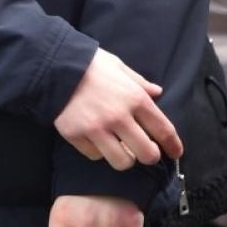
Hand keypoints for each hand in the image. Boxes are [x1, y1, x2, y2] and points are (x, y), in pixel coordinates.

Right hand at [54, 49, 181, 169]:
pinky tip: (94, 139)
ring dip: (123, 158)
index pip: (164, 130)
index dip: (173, 145)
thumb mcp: (118, 67)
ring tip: (118, 149)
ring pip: (123, 162)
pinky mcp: (77, 135)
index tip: (175, 153)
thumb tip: (158, 93)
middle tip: (142, 151)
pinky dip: (97, 151)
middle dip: (148, 156)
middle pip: (147, 154)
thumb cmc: (88, 64)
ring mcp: (97, 128)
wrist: (52, 65)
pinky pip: (95, 155)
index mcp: (135, 98)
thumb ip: (139, 82)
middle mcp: (119, 116)